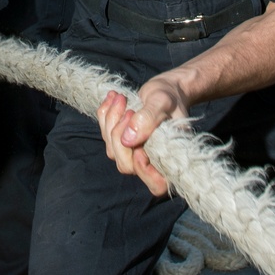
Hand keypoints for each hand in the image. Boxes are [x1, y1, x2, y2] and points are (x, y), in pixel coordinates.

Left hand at [96, 77, 187, 196]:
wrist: (166, 90)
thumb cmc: (170, 98)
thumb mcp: (163, 102)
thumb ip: (149, 119)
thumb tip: (128, 140)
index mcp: (169, 158)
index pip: (156, 184)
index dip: (144, 171)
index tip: (139, 147)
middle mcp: (150, 161)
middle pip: (126, 165)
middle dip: (120, 135)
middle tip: (129, 110)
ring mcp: (132, 153)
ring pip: (112, 149)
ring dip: (111, 121)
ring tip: (121, 97)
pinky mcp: (120, 141)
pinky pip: (104, 134)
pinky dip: (105, 115)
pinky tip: (113, 97)